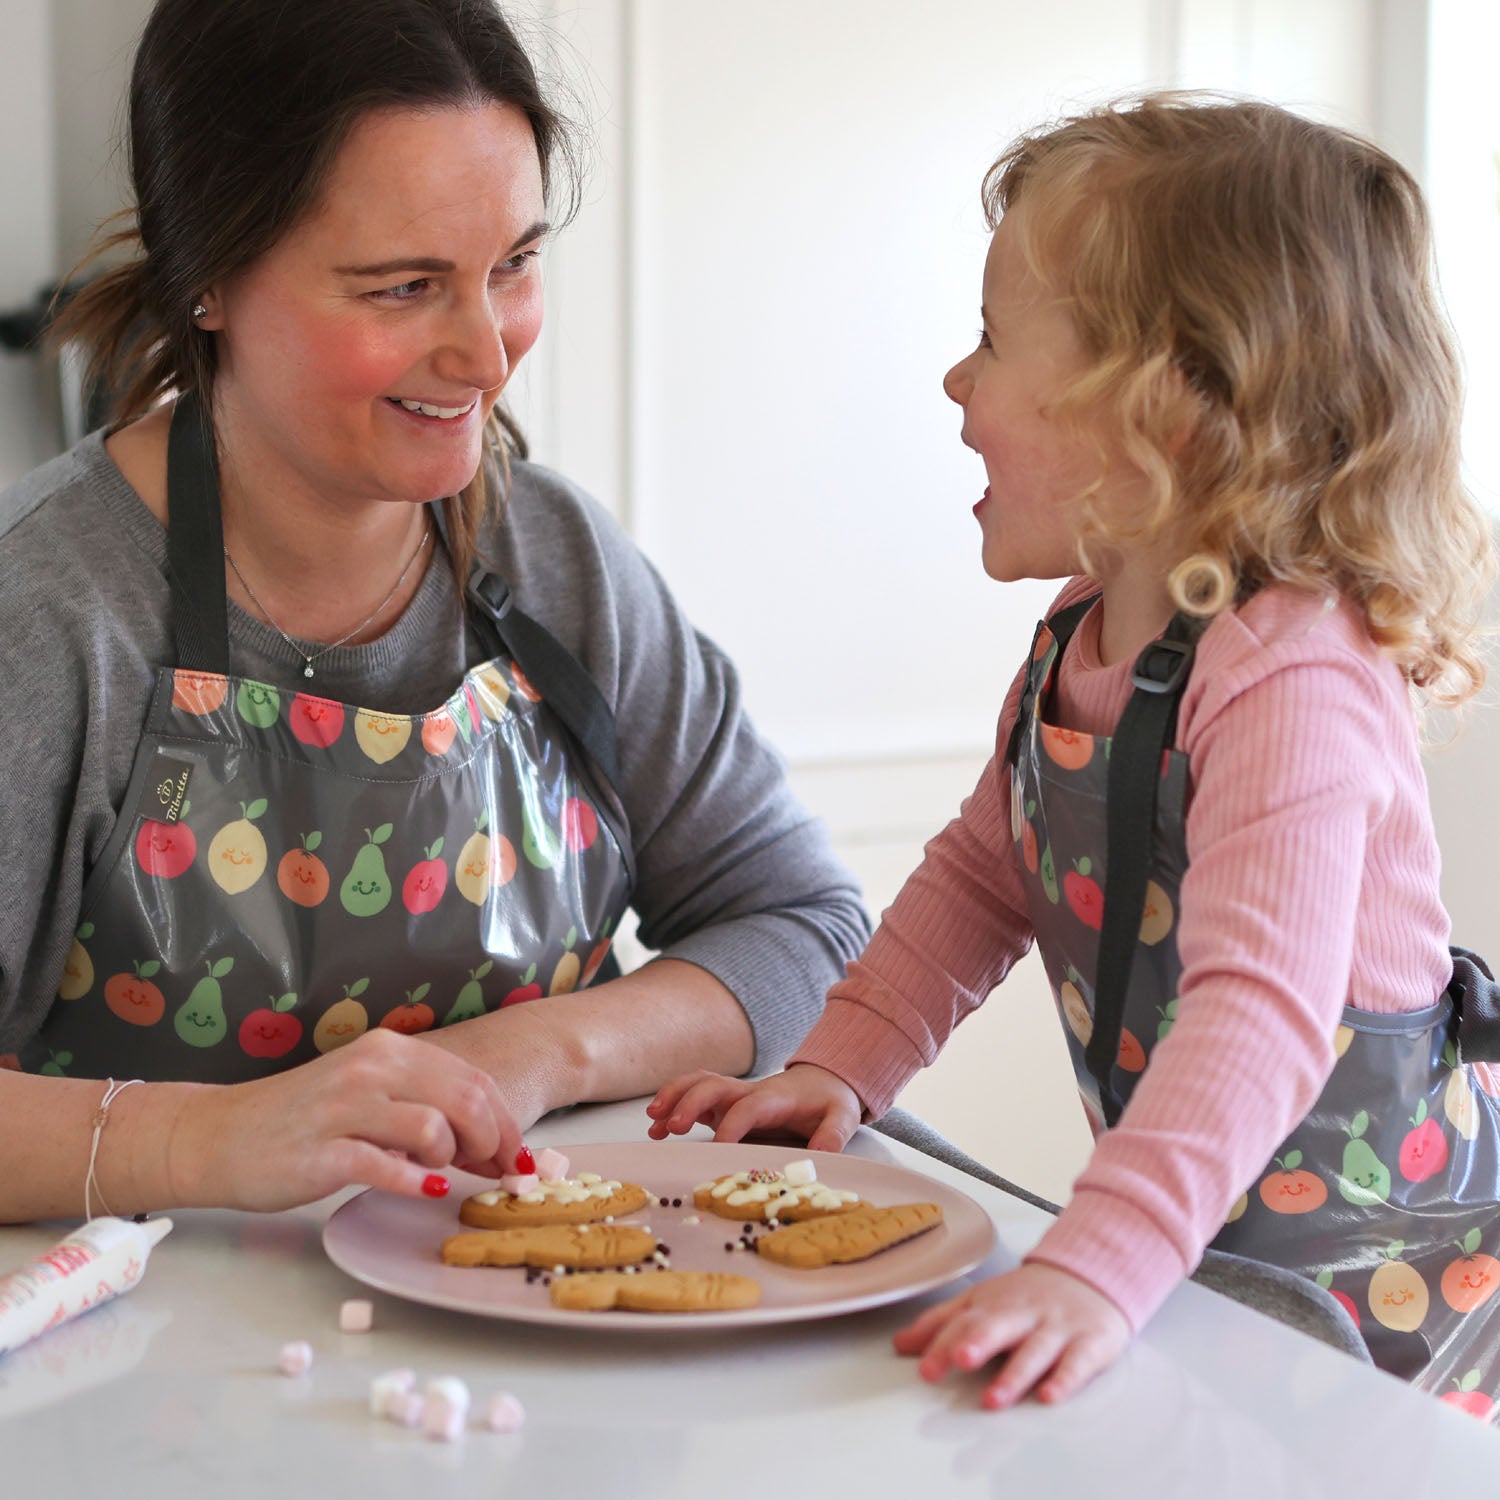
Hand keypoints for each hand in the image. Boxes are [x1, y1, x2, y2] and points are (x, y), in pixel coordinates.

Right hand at [175, 1028, 524, 1210]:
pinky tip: (424, 1190)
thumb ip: (425, 1105)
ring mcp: (345, 1109)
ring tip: (439, 1171)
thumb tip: (488, 1141)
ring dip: (452, 1159)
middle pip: (465, 1102)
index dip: (506, 1122)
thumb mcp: (370, 1094)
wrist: (221, 1136)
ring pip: (433, 1128)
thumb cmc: (304, 1120)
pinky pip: (385, 1165)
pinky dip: (415, 1181)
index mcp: (390, 1051)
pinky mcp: (322, 1152)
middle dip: (493, 1143)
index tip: (518, 1156)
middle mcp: (372, 1069)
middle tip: (494, 1173)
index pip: (473, 1080)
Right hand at [645, 1063, 862, 1150]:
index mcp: (776, 1098)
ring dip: (674, 1097)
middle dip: (690, 1102)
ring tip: (654, 1121)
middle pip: (714, 1085)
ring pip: (698, 1084)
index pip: (749, 1106)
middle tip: (672, 1127)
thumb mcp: (843, 1115)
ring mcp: (735, 1096)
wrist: (825, 1080)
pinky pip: (695, 1096)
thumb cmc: (830, 1100)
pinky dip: (673, 1105)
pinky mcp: (727, 1103)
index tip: (719, 1147)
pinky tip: (657, 1127)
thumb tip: (822, 1154)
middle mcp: (750, 1092)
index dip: (733, 1124)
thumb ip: (833, 1133)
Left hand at [893, 1263, 1130, 1408]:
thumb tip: (900, 1344)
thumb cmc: (1027, 1297)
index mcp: (992, 1305)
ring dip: (1013, 1375)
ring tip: (993, 1399)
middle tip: (959, 1360)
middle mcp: (1022, 1316)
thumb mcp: (982, 1302)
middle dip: (977, 1343)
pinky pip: (1077, 1363)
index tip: (926, 1370)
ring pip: (1034, 1351)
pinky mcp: (1089, 1344)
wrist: (1089, 1276)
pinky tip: (1049, 1396)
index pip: (964, 1323)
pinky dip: (1064, 1380)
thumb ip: (942, 1323)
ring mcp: (1056, 1329)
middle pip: (998, 1327)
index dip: (943, 1346)